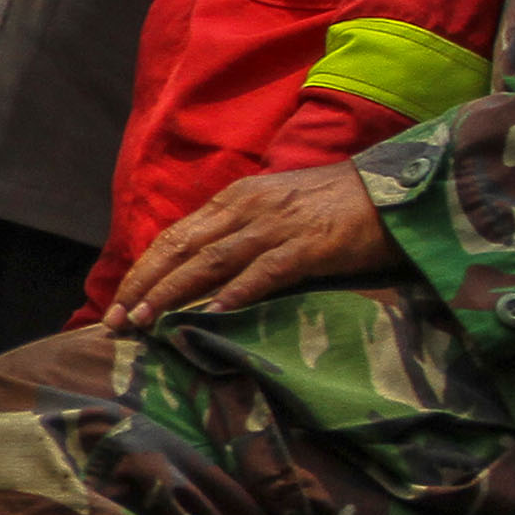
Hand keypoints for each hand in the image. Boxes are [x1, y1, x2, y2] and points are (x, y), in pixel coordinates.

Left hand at [103, 162, 401, 330]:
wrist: (397, 191)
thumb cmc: (336, 207)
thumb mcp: (276, 211)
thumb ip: (239, 235)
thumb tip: (200, 275)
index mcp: (235, 200)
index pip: (174, 237)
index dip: (142, 271)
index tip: (118, 304)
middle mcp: (247, 208)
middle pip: (180, 249)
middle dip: (143, 286)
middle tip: (117, 323)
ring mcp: (277, 225)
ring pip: (210, 261)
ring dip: (173, 293)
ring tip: (148, 323)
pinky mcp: (310, 245)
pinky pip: (264, 271)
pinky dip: (235, 293)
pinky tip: (211, 316)